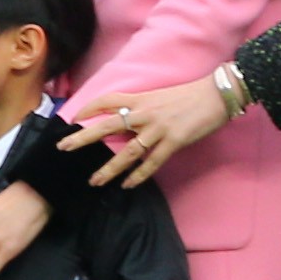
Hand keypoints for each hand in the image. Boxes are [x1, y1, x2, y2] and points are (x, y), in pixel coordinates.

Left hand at [61, 75, 234, 185]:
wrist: (217, 94)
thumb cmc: (191, 94)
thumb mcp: (161, 95)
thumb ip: (143, 107)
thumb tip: (128, 118)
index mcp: (141, 99)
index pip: (107, 100)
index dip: (88, 108)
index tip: (73, 117)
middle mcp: (144, 113)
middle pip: (107, 126)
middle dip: (83, 137)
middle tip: (63, 148)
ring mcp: (158, 129)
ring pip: (127, 152)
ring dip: (109, 168)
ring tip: (94, 181)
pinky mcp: (174, 142)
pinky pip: (152, 162)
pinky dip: (139, 175)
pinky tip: (127, 185)